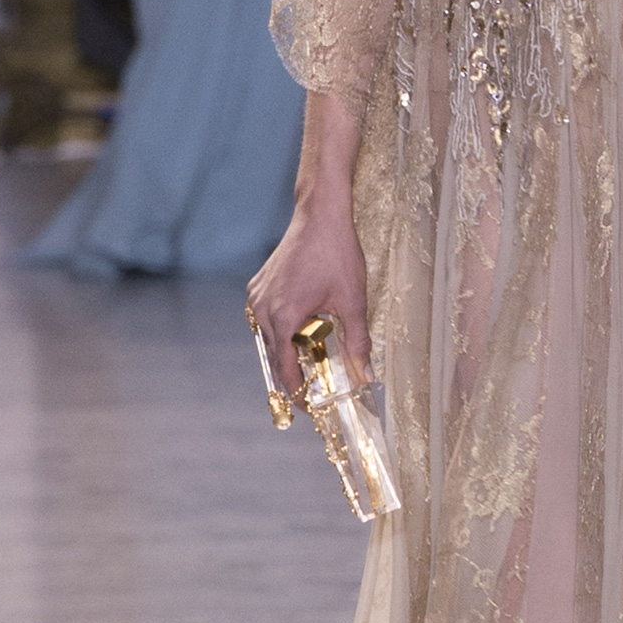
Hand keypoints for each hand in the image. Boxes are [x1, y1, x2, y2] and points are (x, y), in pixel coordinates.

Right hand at [247, 191, 369, 403]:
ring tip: (307, 365)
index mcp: (283, 315)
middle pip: (273, 355)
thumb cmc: (337, 254)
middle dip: (292, 375)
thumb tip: (366, 376)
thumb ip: (358, 341)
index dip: (297, 391)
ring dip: (285, 353)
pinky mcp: (258, 285)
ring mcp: (257, 295)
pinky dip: (280, 332)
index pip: (285, 367)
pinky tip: (299, 335)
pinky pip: (265, 319)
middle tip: (313, 391)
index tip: (309, 407)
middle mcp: (263, 307)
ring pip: (267, 338)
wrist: (320, 215)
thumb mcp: (353, 301)